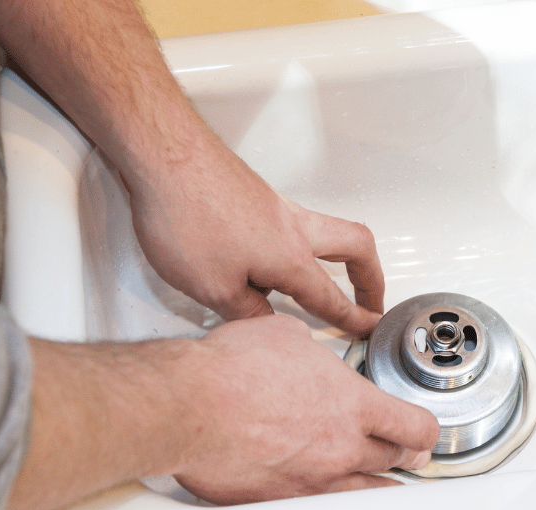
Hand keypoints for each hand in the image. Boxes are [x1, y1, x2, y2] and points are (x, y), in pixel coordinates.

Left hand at [125, 135, 384, 336]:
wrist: (162, 154)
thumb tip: (266, 324)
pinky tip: (274, 259)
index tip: (368, 329)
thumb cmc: (185, 214)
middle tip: (373, 298)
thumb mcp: (212, 287)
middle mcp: (293, 227)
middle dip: (371, 277)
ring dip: (341, 256)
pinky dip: (303, 243)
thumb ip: (246, 312)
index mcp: (290, 258)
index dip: (353, 319)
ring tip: (335, 277)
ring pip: (329, 229)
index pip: (331, 297)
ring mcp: (277, 206)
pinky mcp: (257, 195)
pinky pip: (295, 222)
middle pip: (357, 247)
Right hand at [172, 315, 439, 503]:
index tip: (423, 430)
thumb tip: (307, 355)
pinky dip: (329, 503)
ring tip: (380, 481)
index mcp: (354, 404)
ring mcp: (314, 481)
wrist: (191, 406)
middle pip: (397, 460)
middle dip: (405, 455)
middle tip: (407, 452)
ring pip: (366, 493)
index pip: (416, 426)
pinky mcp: (281, 503)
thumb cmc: (230, 368)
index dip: (426, 430)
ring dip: (376, 484)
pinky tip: (327, 498)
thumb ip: (312, 353)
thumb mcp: (287, 337)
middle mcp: (342, 448)